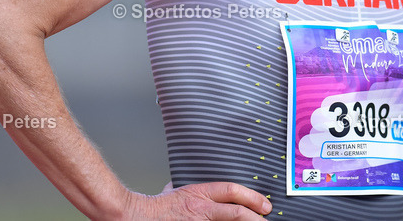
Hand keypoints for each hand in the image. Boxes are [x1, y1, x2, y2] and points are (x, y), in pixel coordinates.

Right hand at [125, 181, 271, 219]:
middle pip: (236, 211)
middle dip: (255, 216)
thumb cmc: (155, 207)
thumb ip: (186, 188)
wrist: (136, 216)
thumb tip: (187, 185)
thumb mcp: (174, 190)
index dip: (252, 197)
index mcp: (199, 193)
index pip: (232, 190)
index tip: (264, 204)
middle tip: (266, 219)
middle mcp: (202, 207)